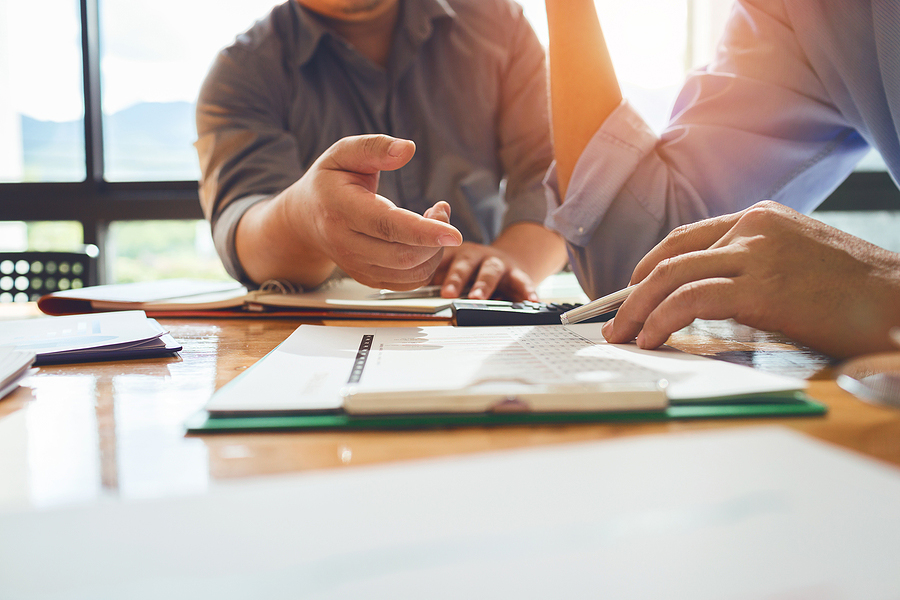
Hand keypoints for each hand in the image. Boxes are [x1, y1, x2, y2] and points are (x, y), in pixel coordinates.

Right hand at [278, 135, 462, 289]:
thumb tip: (407, 149)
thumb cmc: (328, 182)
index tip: (454, 234)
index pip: (386, 225)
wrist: (305, 218)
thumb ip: (375, 147)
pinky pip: (408, 283)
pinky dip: (427, 264)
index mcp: (341, 209)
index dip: (423, 231)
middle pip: (403, 255)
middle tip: (441, 210)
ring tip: (433, 223)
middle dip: (436, 236)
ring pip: (410, 272)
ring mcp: (356, 265)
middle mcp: (346, 243)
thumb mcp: (344, 153)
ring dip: (435, 250)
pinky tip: (424, 241)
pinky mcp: (368, 278)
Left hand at [430, 243, 538, 301]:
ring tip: (478, 298)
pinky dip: (526, 291)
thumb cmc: (469, 270)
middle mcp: (475, 256)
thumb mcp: (448, 268)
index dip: (433, 267)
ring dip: (483, 284)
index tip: (424, 280)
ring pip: (490, 271)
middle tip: (448, 294)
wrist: (506, 262)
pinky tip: (529, 301)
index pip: (441, 257)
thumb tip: (404, 289)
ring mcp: (497, 263)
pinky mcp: (516, 274)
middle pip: (464, 264)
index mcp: (454, 253)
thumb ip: (431, 277)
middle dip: (456, 278)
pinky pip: (523, 281)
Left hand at [601, 201, 899, 357]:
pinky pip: (688, 301)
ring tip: (623, 338)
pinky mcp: (761, 287)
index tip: (631, 294)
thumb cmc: (860, 295)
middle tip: (615, 324)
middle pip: (669, 256)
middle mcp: (754, 227)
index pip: (686, 238)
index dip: (649, 268)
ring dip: (637, 311)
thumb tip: (712, 298)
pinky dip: (660, 321)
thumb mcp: (800, 265)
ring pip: (670, 276)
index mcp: (762, 218)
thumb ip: (756, 268)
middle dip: (633, 293)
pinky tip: (651, 340)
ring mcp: (757, 253)